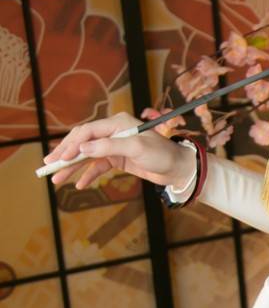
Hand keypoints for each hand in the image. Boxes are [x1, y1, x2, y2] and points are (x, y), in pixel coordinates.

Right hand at [42, 112, 194, 191]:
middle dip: (66, 154)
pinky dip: (88, 174)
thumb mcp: (136, 149)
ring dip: (73, 167)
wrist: (179, 168)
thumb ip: (109, 147)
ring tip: (57, 178)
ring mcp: (115, 146)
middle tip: (49, 165)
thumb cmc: (162, 154)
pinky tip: (79, 184)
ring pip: (88, 155)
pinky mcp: (119, 159)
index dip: (72, 144)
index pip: (87, 132)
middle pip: (83, 142)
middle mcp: (114, 132)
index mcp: (117, 123)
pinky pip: (98, 166)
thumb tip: (83, 148)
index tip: (60, 158)